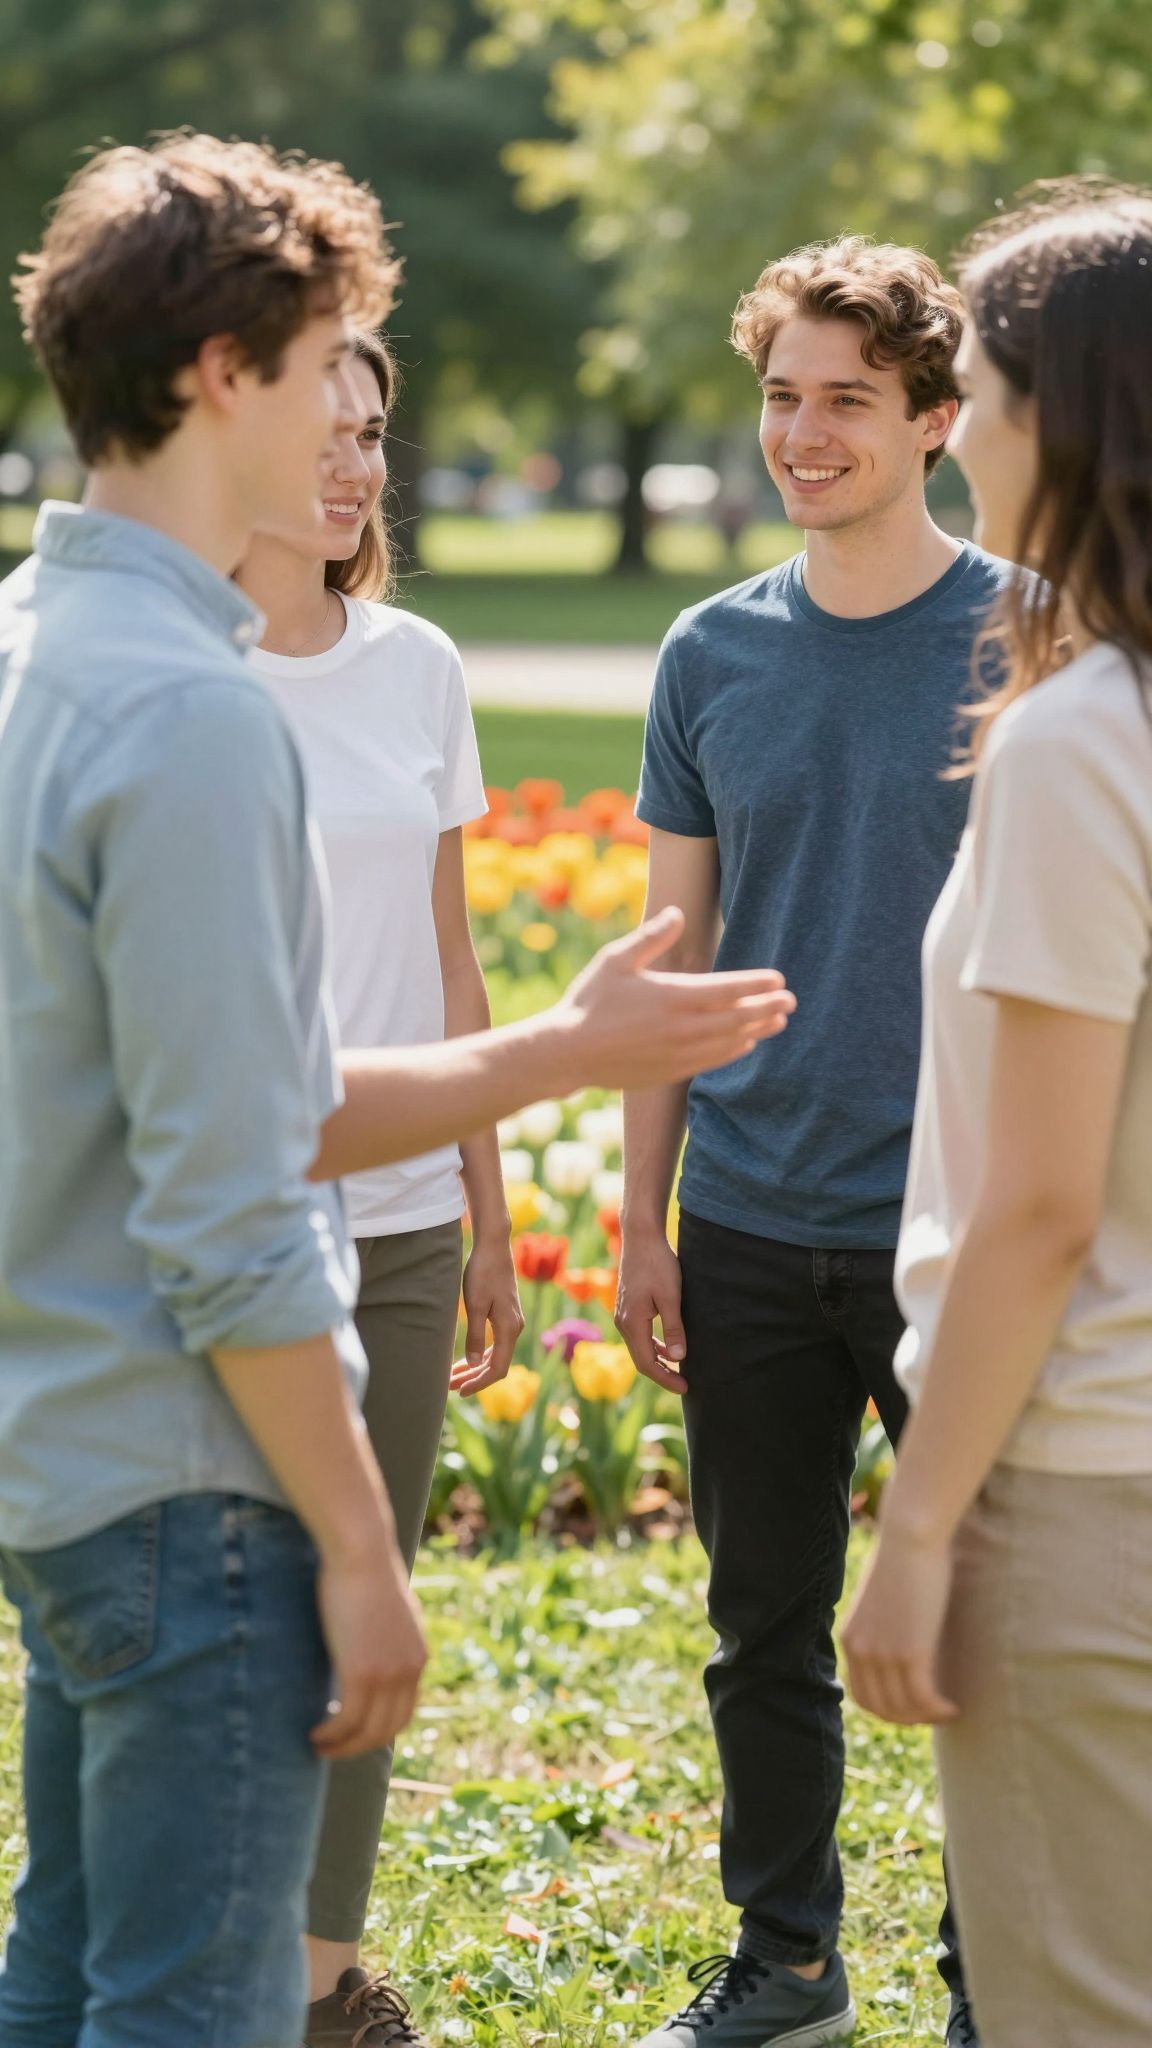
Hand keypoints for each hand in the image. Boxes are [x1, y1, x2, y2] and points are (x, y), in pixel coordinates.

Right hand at [311, 1539, 427, 1759]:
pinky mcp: (363, 1672)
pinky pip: (347, 1720)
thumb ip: (387, 1635)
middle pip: (388, 1729)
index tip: (354, 1735)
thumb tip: (370, 1643)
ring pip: (368, 1731)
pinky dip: (331, 1734)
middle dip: (359, 1746)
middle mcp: (410, 1670)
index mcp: (418, 1656)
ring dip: (342, 1747)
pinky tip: (314, 1734)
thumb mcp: (388, 1609)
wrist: (361, 1552)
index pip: (404, 1711)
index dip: (378, 1730)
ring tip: (318, 1746)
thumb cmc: (365, 1571)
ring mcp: (389, 1674)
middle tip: (333, 1749)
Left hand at [450, 1236, 524, 1394]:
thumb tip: (475, 1365)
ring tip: (452, 1377)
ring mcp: (512, 1322)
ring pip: (495, 1355)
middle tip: (449, 1387)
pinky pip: (495, 1344)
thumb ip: (475, 1336)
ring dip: (475, 1368)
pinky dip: (480, 1354)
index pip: (497, 1368)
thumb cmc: (482, 1272)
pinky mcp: (506, 1315)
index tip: (459, 1391)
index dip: (479, 1383)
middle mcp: (515, 1328)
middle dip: (473, 1378)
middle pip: (497, 1365)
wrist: (494, 1247)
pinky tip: (465, 1359)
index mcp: (509, 1328)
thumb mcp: (475, 1304)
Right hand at [558, 908, 794, 1090]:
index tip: (779, 978)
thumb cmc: (589, 1001)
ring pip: (730, 1042)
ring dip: (758, 1030)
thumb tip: (678, 913)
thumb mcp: (615, 960)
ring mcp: (679, 1053)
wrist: (567, 1054)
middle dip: (768, 1008)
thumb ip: (650, 937)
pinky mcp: (671, 1072)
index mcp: (672, 996)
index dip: (757, 983)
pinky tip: (745, 1044)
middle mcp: (682, 1027)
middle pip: (738, 1018)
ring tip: (779, 1022)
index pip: (728, 989)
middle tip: (791, 1001)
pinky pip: (713, 1061)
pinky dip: (734, 1051)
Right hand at [615, 1229, 687, 1393]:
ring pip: (639, 1348)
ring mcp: (623, 1315)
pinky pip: (639, 1335)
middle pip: (640, 1359)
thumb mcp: (671, 1297)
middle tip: (685, 1384)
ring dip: (658, 1360)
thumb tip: (679, 1358)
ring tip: (679, 1369)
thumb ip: (674, 1329)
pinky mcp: (628, 1307)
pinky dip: (654, 1346)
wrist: (641, 1237)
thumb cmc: (658, 1264)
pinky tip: (668, 1347)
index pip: (647, 1364)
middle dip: (662, 1374)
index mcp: (632, 1323)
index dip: (666, 1379)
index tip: (685, 1388)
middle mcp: (623, 1322)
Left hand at [841, 1528, 958, 1726]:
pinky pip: (923, 1698)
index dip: (888, 1711)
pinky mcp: (909, 1651)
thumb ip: (884, 1629)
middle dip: (910, 1719)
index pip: (861, 1696)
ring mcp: (883, 1653)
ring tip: (948, 1710)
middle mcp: (860, 1651)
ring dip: (928, 1717)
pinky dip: (939, 1709)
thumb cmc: (904, 1560)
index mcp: (850, 1639)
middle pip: (882, 1709)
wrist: (910, 1537)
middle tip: (934, 1714)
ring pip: (904, 1708)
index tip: (912, 1708)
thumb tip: (904, 1645)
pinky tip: (954, 1707)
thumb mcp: (883, 1602)